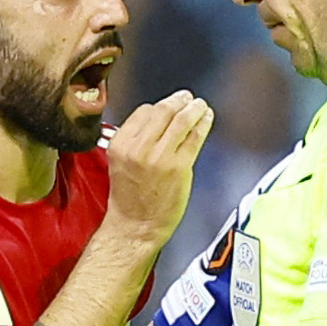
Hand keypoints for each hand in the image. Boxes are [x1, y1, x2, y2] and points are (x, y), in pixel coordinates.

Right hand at [102, 89, 210, 246]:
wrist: (135, 227)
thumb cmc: (129, 199)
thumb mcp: (121, 162)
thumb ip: (136, 140)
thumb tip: (159, 120)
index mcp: (120, 144)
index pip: (144, 112)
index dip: (159, 107)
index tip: (169, 105)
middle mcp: (138, 148)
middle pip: (163, 111)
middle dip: (179, 100)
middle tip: (188, 98)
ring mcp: (160, 157)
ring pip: (181, 120)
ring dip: (194, 109)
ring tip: (200, 106)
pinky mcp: (179, 167)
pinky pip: (194, 138)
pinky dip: (202, 124)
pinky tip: (206, 119)